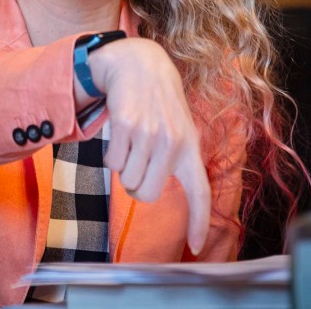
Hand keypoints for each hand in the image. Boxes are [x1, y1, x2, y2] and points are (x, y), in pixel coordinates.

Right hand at [80, 38, 210, 254]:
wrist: (139, 65)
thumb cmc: (159, 103)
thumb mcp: (179, 128)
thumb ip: (175, 159)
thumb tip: (151, 192)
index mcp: (190, 148)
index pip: (200, 193)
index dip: (199, 222)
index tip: (196, 246)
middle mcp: (172, 143)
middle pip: (145, 194)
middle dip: (134, 186)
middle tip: (135, 166)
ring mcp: (148, 134)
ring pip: (125, 179)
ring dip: (122, 168)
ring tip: (129, 144)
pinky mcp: (126, 125)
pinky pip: (111, 162)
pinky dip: (110, 154)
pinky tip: (120, 134)